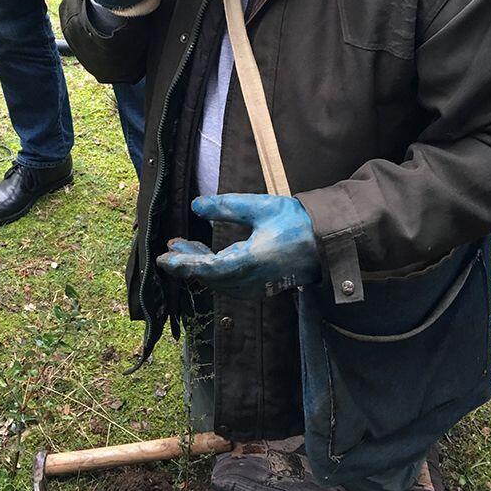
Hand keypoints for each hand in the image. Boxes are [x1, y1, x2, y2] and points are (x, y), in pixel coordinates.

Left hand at [157, 193, 320, 294]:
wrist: (327, 243)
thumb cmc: (296, 223)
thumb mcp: (260, 207)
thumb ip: (226, 206)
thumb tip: (196, 204)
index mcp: (249, 262)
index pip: (206, 269)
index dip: (182, 264)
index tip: (163, 259)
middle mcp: (250, 280)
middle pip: (208, 276)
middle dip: (187, 261)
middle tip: (171, 246)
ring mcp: (255, 287)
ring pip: (217, 280)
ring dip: (199, 265)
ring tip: (184, 246)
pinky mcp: (259, 286)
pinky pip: (229, 282)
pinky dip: (213, 269)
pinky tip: (207, 255)